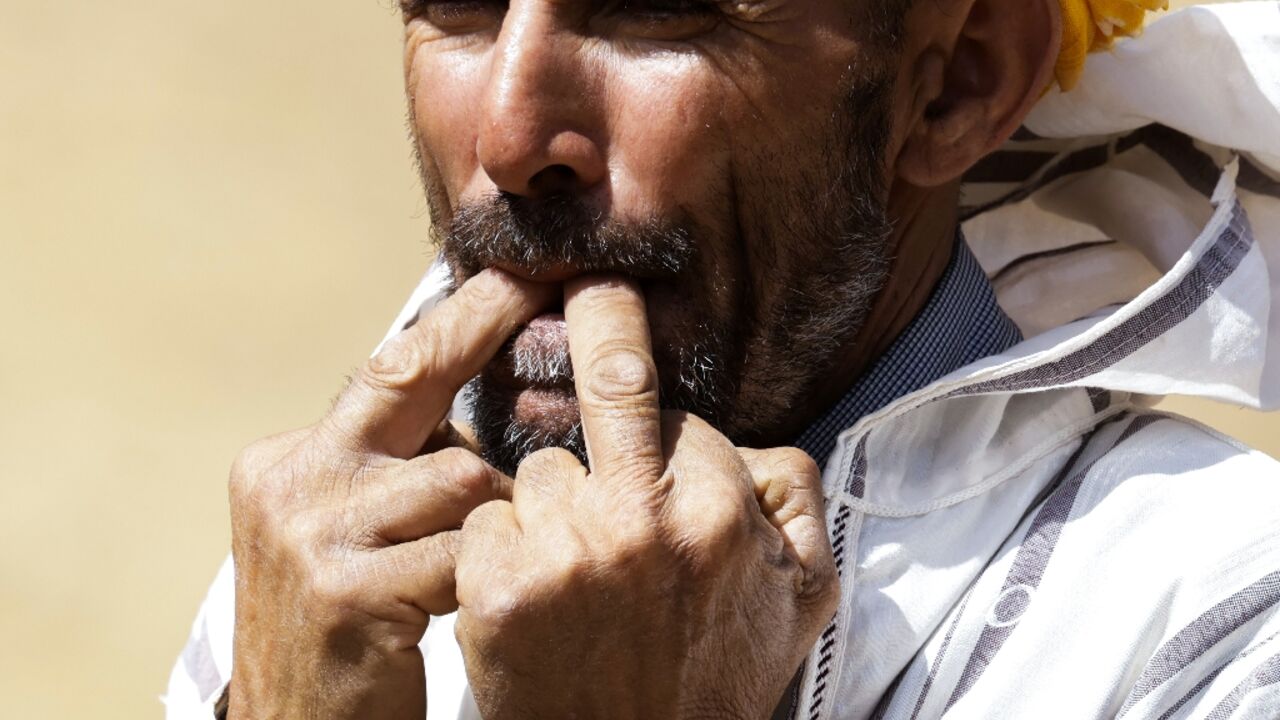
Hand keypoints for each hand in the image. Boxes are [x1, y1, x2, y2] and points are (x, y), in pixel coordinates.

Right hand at [226, 270, 553, 718]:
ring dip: (502, 507)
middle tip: (543, 283)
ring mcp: (315, 534)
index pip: (389, 368)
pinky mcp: (350, 592)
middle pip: (410, 375)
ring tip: (503, 551)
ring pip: (461, 476)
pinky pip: (468, 549)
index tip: (517, 273)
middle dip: (483, 322)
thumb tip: (480, 406)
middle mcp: (293, 481)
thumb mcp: (350, 533)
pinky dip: (495, 565)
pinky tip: (488, 598)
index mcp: (293, 460)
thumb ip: (396, 470)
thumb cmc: (350, 627)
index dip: (461, 316)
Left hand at [453, 276, 839, 719]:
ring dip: (550, 506)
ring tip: (573, 574)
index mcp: (721, 509)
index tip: (641, 404)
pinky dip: (498, 547)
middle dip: (598, 313)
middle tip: (582, 279)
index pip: (680, 418)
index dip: (660, 432)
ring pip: (540, 468)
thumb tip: (749, 440)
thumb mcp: (804, 600)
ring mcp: (566, 548)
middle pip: (611, 379)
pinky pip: (487, 516)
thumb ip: (795, 502)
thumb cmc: (711, 683)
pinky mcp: (498, 587)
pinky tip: (527, 597)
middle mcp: (644, 516)